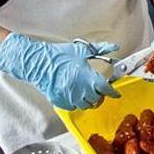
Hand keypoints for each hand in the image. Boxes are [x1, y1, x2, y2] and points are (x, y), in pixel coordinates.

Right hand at [0, 33, 119, 110]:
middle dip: (100, 93)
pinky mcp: (60, 102)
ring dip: (89, 99)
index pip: (106, 89)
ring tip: (87, 91)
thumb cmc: (59, 55)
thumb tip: (113, 47)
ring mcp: (69, 97)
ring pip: (86, 105)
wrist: (38, 62)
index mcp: (87, 77)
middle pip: (97, 99)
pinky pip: (73, 107)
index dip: (113, 92)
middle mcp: (80, 89)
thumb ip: (101, 49)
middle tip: (98, 87)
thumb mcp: (82, 50)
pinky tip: (76, 94)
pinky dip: (77, 102)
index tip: (116, 92)